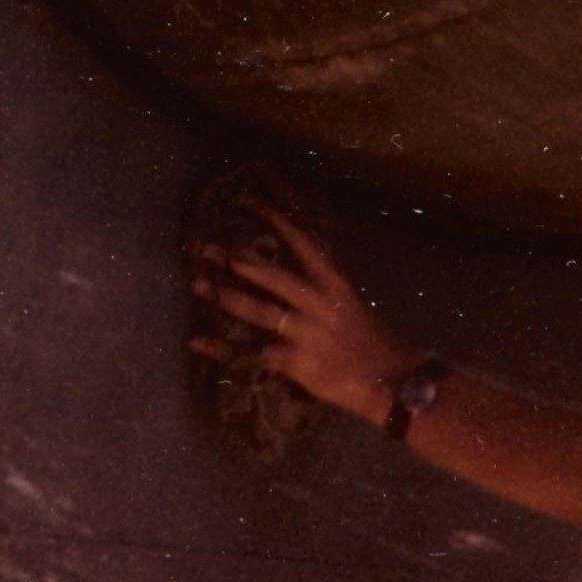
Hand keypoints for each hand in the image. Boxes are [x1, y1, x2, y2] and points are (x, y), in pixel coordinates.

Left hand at [192, 202, 402, 430]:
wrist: (385, 379)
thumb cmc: (366, 340)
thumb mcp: (347, 302)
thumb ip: (319, 286)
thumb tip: (286, 268)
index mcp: (333, 282)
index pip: (301, 242)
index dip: (273, 220)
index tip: (247, 202)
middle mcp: (317, 302)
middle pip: (271, 276)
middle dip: (238, 262)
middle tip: (207, 250)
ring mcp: (304, 332)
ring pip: (258, 310)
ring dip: (225, 297)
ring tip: (198, 284)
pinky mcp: (292, 361)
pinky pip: (249, 352)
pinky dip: (220, 347)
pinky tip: (197, 340)